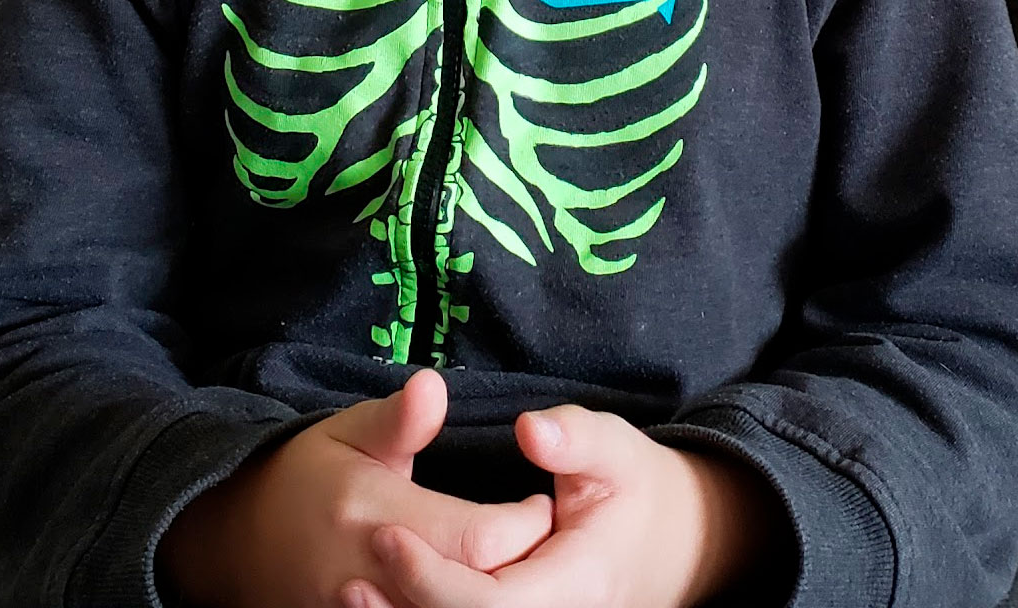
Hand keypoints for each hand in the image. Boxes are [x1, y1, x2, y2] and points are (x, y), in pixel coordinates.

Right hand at [157, 368, 552, 607]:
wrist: (238, 539)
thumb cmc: (306, 475)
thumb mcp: (348, 431)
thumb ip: (398, 419)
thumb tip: (434, 384)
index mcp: (373, 513)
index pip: (479, 539)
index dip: (523, 526)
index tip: (539, 503)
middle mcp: (370, 574)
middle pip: (473, 592)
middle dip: (517, 568)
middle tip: (537, 538)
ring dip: (488, 594)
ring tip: (513, 564)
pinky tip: (473, 588)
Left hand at [347, 403, 787, 607]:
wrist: (668, 544)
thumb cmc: (634, 488)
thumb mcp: (616, 450)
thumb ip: (575, 437)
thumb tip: (530, 429)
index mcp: (576, 583)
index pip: (489, 604)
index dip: (432, 576)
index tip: (385, 530)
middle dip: (405, 604)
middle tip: (349, 571)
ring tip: (352, 591)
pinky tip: (384, 600)